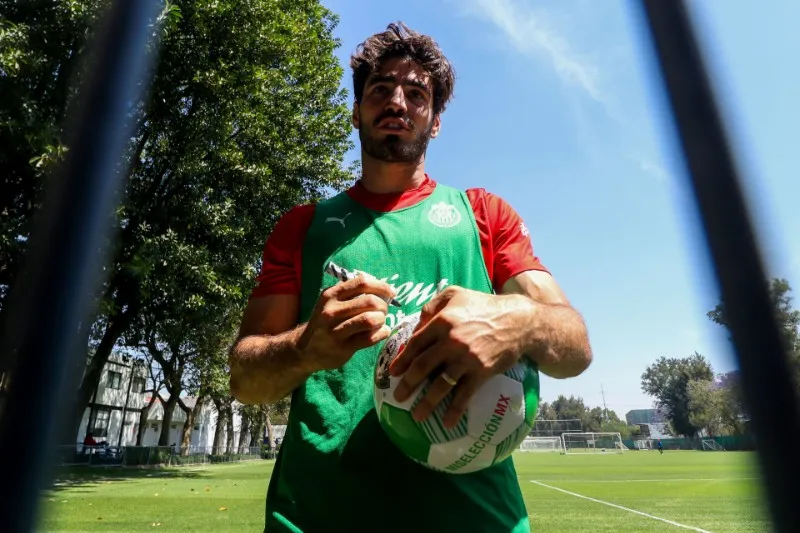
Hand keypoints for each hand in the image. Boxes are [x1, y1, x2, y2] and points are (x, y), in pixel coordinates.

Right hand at [298, 274, 395, 371]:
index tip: (391, 292)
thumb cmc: (325, 322)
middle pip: (369, 301)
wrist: (305, 349)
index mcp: (331, 295)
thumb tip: (380, 285)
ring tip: (380, 322)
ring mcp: (336, 330)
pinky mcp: (343, 348)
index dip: (381, 286)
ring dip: (382, 320)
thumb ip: (352, 292)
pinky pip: (370, 338)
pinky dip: (382, 333)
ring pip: (370, 319)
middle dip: (383, 305)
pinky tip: (381, 332)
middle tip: (384, 311)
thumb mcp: (331, 302)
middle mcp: (331, 311)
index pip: (362, 283)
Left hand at [389, 286, 532, 427]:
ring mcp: (466, 358)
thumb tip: (415, 327)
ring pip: (440, 385)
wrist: (519, 321)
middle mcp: (451, 341)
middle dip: (407, 384)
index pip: (415, 344)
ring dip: (426, 403)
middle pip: (422, 367)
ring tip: (417, 416)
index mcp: (442, 321)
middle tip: (398, 396)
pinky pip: (464, 395)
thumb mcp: (455, 294)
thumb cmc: (484, 305)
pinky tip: (447, 422)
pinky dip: (455, 411)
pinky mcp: (481, 372)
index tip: (393, 373)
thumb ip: (431, 306)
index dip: (402, 360)